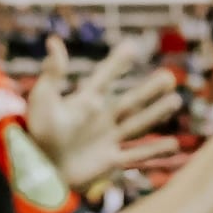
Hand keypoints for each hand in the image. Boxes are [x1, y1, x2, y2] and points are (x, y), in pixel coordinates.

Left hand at [27, 37, 183, 193]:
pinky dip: (156, 150)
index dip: (117, 63)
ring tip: (176, 101)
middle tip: (168, 76)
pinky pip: (137, 155)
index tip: (131, 47)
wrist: (37, 172)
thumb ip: (53, 73)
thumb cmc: (37, 135)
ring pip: (138, 124)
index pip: (105, 78)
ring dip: (157, 114)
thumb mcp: (43, 100)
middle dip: (150, 89)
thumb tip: (54, 41)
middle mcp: (100, 119)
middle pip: (130, 101)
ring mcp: (107, 140)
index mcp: (84, 102)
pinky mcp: (109, 162)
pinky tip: (175, 145)